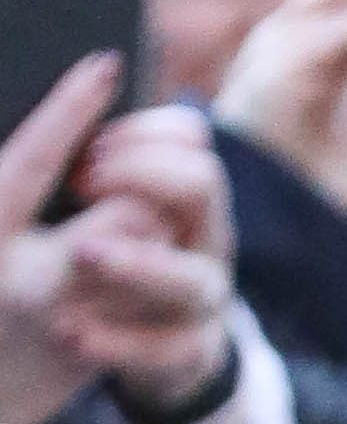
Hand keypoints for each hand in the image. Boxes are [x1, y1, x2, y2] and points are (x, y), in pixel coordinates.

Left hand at [0, 63, 233, 423]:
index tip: (89, 149)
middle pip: (204, 184)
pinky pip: (168, 351)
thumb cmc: (68, 257)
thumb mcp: (65, 201)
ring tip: (83, 254)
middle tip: (81, 182)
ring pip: (191, 278)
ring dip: (137, 264)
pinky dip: (119, 343)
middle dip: (143, 175)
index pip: (189, 135)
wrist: (80, 345)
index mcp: (176, 189)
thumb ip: (84, 144)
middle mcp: (201, 238)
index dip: (140, 133)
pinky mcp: (186, 353)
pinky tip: (73, 334)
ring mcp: (199, 298)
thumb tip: (102, 71)